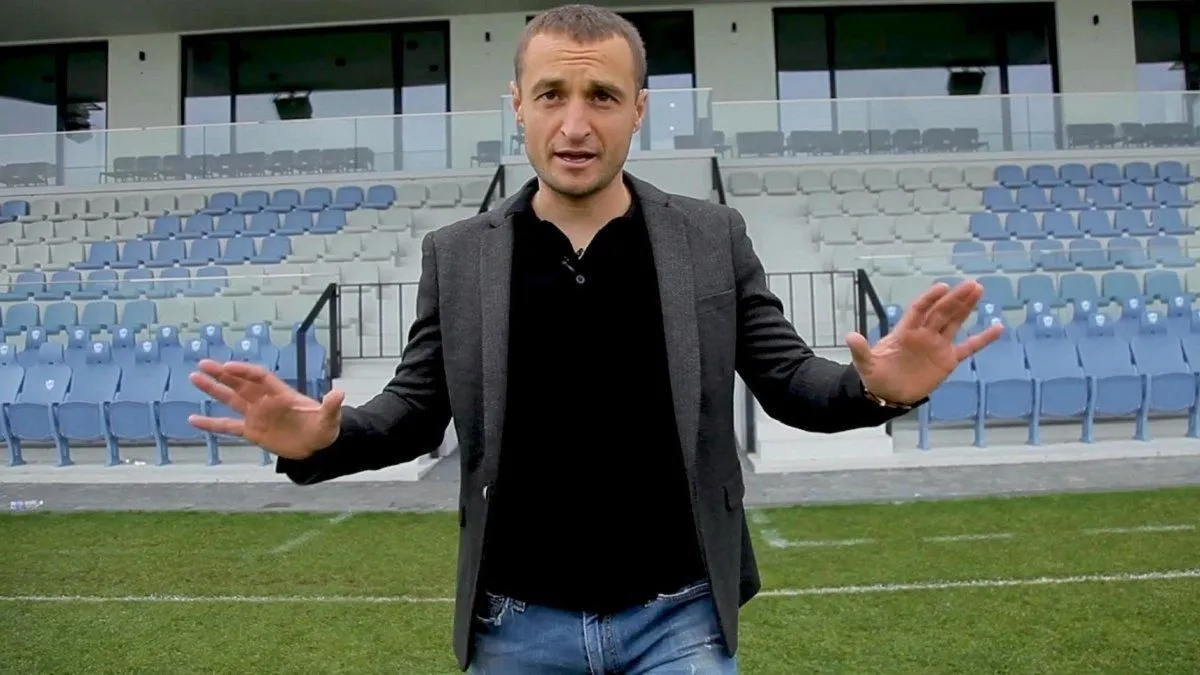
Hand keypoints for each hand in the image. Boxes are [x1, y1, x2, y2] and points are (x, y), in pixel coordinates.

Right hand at [187, 359, 344, 459]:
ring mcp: (256, 415)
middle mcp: (265, 401)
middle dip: (222, 374)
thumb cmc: (324, 429)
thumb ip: (330, 407)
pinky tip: (193, 420)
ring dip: (213, 390)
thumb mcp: (330, 419)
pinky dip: (211, 424)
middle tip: (203, 364)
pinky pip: (227, 427)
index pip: (259, 378)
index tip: (228, 367)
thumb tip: (339, 393)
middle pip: (240, 383)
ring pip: (230, 400)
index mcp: (281, 394)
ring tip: (195, 378)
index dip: (244, 371)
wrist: (317, 447)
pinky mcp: (251, 432)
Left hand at [844, 281, 1000, 404]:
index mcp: (905, 332)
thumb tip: (850, 336)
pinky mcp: (948, 360)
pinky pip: (968, 347)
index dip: (930, 299)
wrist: (888, 394)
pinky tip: (997, 328)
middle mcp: (924, 334)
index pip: (919, 310)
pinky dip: (983, 339)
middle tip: (971, 284)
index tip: (942, 287)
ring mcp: (937, 345)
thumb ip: (861, 351)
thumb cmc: (876, 376)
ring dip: (966, 307)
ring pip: (955, 322)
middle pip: (941, 312)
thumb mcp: (866, 365)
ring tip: (978, 290)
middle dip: (955, 298)